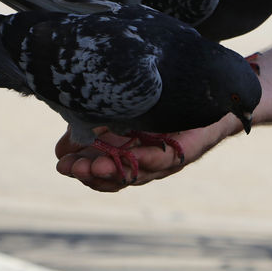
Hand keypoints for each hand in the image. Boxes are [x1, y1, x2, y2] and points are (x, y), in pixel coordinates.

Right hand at [55, 117, 240, 191]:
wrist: (210, 92)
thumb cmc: (163, 102)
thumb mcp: (122, 111)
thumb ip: (95, 126)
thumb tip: (62, 147)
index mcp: (128, 153)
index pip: (101, 170)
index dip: (82, 170)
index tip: (61, 164)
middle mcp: (145, 162)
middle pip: (116, 177)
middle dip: (92, 174)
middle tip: (72, 168)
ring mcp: (166, 159)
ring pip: (137, 173)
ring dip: (113, 171)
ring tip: (92, 166)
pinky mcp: (186, 152)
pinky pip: (166, 159)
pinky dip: (150, 159)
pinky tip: (136, 156)